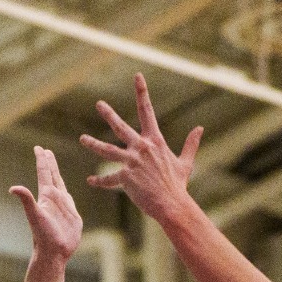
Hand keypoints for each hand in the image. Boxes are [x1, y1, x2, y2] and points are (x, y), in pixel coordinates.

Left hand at [11, 146, 81, 264]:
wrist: (54, 253)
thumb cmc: (44, 236)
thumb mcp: (35, 216)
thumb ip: (26, 200)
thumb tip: (13, 188)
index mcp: (46, 196)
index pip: (44, 173)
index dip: (42, 160)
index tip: (39, 148)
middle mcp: (53, 199)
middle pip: (51, 176)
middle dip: (49, 163)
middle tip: (45, 151)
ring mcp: (62, 207)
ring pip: (60, 185)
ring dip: (57, 175)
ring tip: (55, 166)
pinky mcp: (71, 215)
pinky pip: (69, 200)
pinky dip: (67, 191)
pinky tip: (65, 191)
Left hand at [79, 74, 203, 224]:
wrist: (172, 204)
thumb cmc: (178, 184)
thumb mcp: (185, 162)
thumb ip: (190, 144)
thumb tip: (200, 128)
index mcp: (155, 141)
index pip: (147, 111)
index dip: (141, 92)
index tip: (137, 76)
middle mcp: (142, 148)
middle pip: (120, 127)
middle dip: (108, 114)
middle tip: (99, 104)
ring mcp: (132, 162)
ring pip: (108, 150)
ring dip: (93, 144)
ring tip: (82, 138)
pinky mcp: (125, 178)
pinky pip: (109, 179)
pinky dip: (100, 181)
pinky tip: (90, 181)